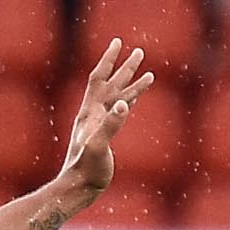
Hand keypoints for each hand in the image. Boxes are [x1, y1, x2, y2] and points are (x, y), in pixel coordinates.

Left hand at [51, 39, 153, 208]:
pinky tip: (134, 98)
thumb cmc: (86, 169)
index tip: (118, 42)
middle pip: (112, 84)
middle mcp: (94, 114)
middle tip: (140, 52)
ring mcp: (100, 124)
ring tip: (149, 73)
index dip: (108, 60)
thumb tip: (123, 104)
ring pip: (118, 97)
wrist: (80, 188)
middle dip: (125, 68)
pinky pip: (120, 112)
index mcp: (90, 112)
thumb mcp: (98, 146)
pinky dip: (129, 101)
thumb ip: (111, 124)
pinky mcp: (106, 135)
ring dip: (132, 84)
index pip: (99, 79)